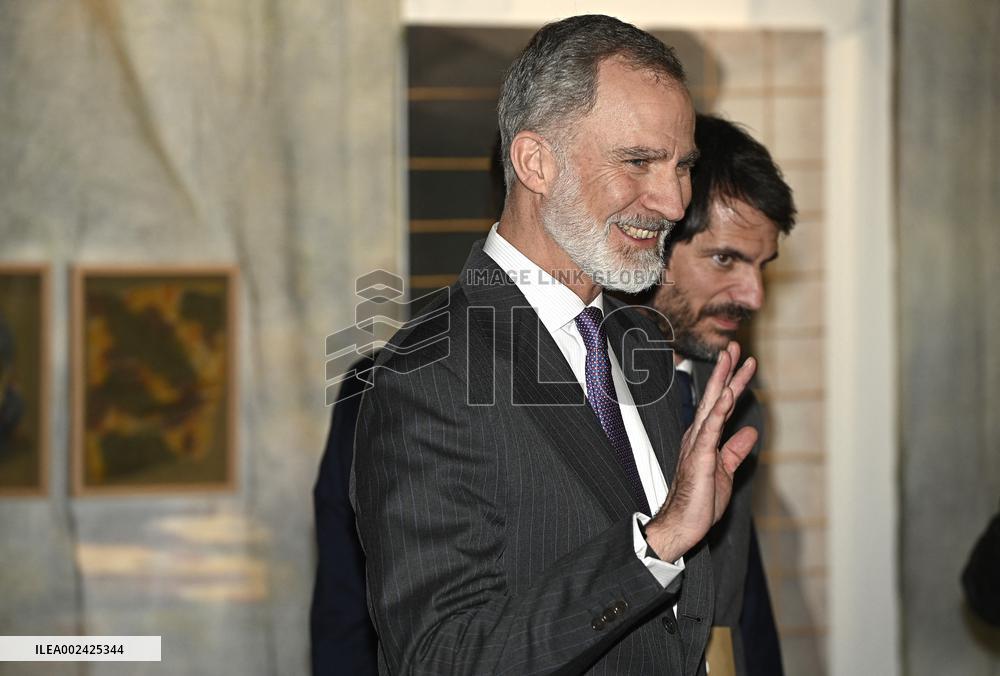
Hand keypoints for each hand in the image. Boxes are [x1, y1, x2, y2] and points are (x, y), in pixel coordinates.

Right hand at [645, 342, 757, 561]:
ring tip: (733, 358)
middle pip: (715, 397)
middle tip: (736, 347)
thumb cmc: (699, 501)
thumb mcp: (725, 472)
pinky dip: (719, 410)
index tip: (744, 363)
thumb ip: (735, 450)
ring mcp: (698, 444)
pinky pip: (711, 429)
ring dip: (725, 381)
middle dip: (727, 371)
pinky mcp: (700, 456)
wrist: (682, 524)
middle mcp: (699, 436)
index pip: (722, 406)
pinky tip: (727, 394)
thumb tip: (750, 431)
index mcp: (705, 439)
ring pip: (713, 405)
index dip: (733, 383)